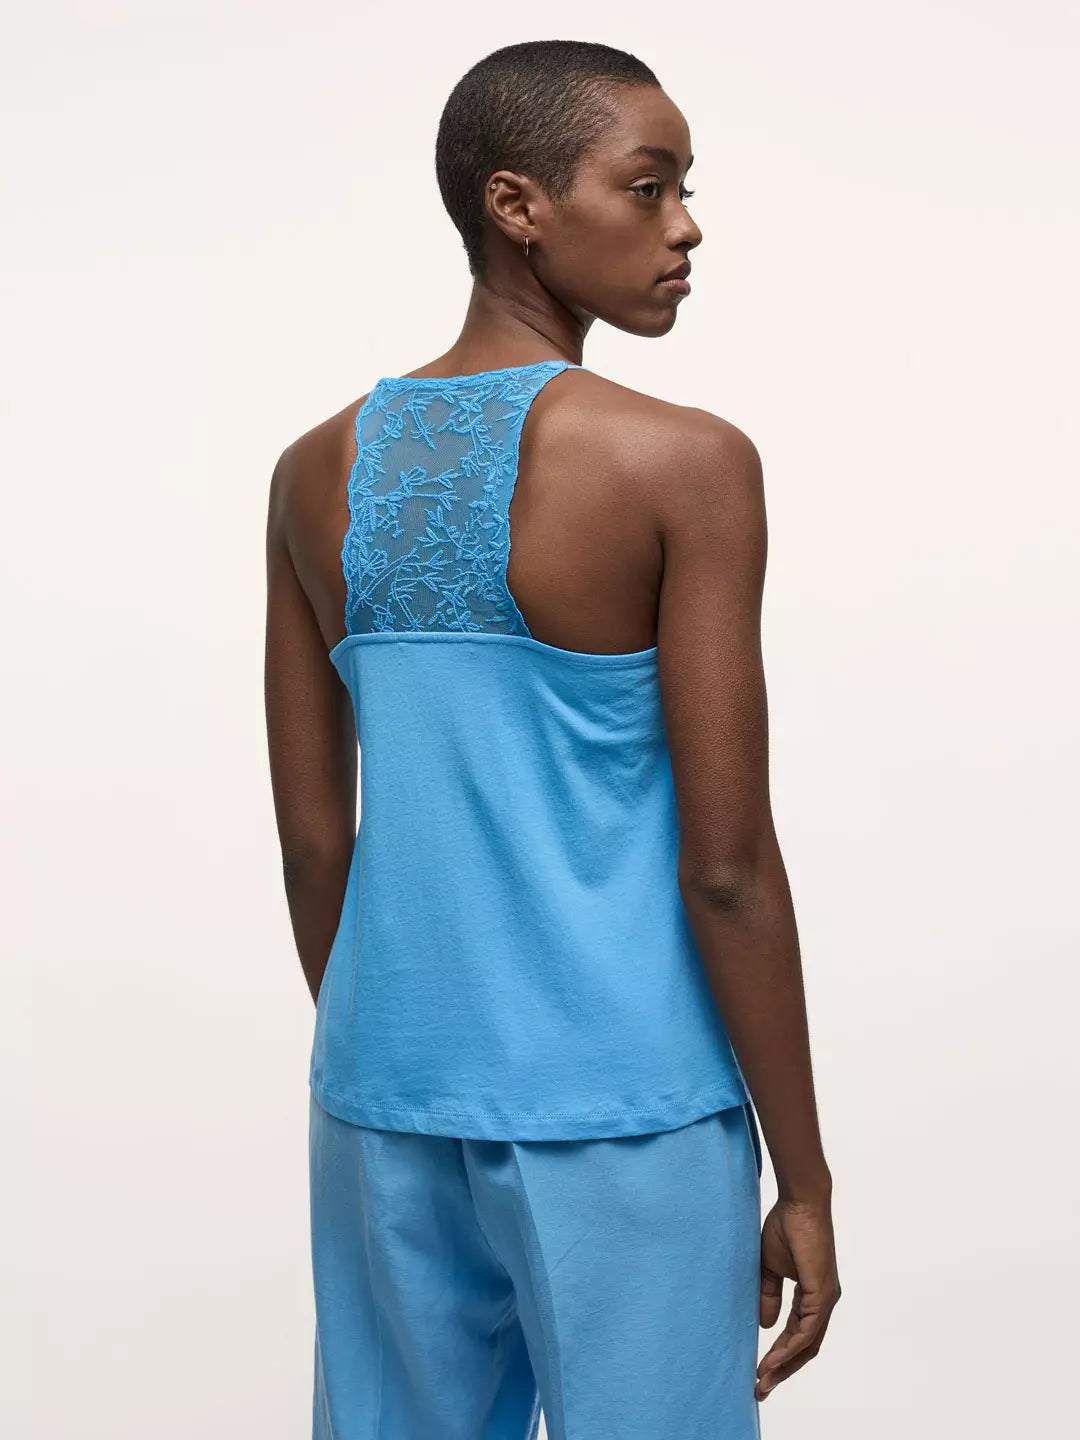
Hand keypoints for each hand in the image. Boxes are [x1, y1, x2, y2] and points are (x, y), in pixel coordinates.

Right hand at [755, 1195, 839, 1401]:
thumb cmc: (786, 1227)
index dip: (779, 1355)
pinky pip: (807, 1331)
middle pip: (805, 1348)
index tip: (759, 1372)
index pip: (797, 1335)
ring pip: (807, 1345)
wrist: (799, 1203)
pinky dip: (790, 1348)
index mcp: (812, 1296)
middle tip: (760, 1389)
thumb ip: (769, 1296)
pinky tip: (773, 1359)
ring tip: (762, 1379)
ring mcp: (826, 1299)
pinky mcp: (823, 1294)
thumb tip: (766, 1326)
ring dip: (784, 1365)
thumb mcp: (770, 1268)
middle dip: (782, 1370)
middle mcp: (823, 1302)